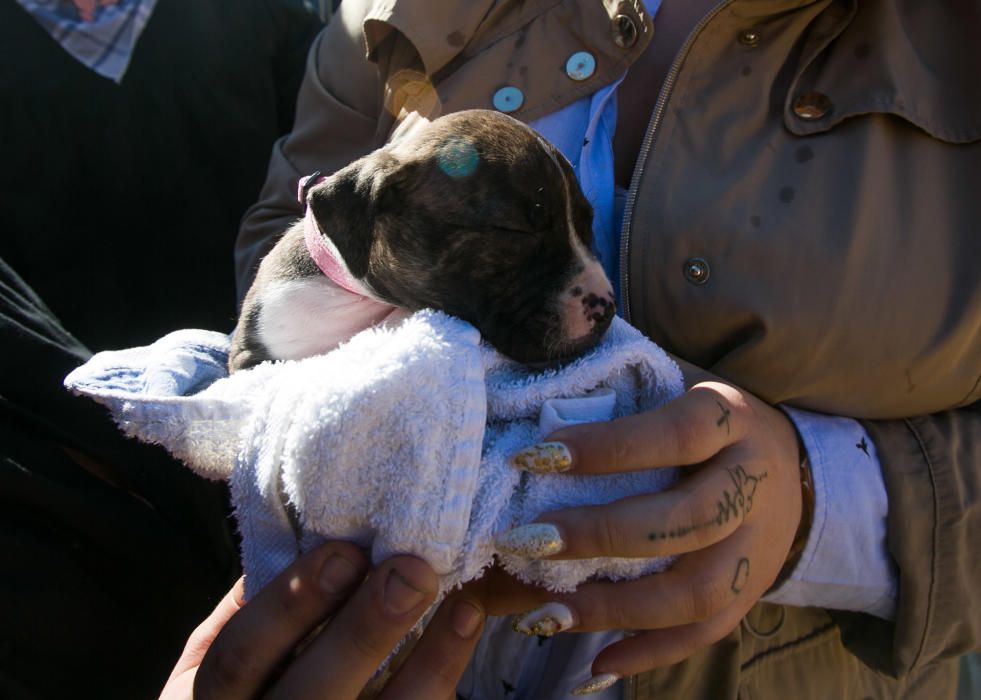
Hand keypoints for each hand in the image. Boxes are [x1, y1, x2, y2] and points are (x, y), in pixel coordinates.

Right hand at [160, 541, 484, 699]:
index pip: (240, 655)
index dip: (292, 603)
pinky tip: (465, 629)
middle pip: (310, 694)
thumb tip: (318, 531)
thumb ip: (261, 598)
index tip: (347, 552)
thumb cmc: (249, 677)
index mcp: (212, 699)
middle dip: (364, 630)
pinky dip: (442, 678)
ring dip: (427, 661)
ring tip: (461, 605)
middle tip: (412, 570)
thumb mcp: (233, 643)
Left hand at [489, 362, 803, 690]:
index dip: (606, 447)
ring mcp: (757, 545)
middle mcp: (753, 483)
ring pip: (696, 591)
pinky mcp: (751, 591)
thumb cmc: (705, 420)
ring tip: (545, 614)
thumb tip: (536, 406)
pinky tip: (595, 661)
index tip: (537, 457)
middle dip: (601, 535)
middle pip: (686, 520)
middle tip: (528, 540)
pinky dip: (650, 651)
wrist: (792, 465)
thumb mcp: (675, 384)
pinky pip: (705, 632)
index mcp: (730, 419)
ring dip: (616, 608)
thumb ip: (620, 392)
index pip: (672, 435)